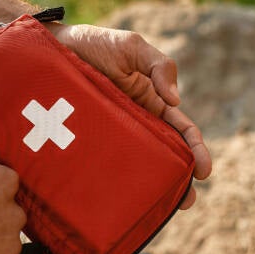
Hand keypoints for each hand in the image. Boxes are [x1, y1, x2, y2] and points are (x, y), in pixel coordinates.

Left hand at [48, 23, 211, 208]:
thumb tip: (175, 101)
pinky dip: (117, 182)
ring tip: (161, 208)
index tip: (204, 171)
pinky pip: (106, 164)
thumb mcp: (132, 47)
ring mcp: (113, 135)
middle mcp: (137, 123)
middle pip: (164, 156)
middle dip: (179, 179)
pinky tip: (122, 199)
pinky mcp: (90, 141)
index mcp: (153, 103)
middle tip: (186, 201)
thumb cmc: (95, 44)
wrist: (50, 49)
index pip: (182, 131)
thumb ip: (159, 66)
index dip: (196, 150)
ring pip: (138, 165)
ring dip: (151, 187)